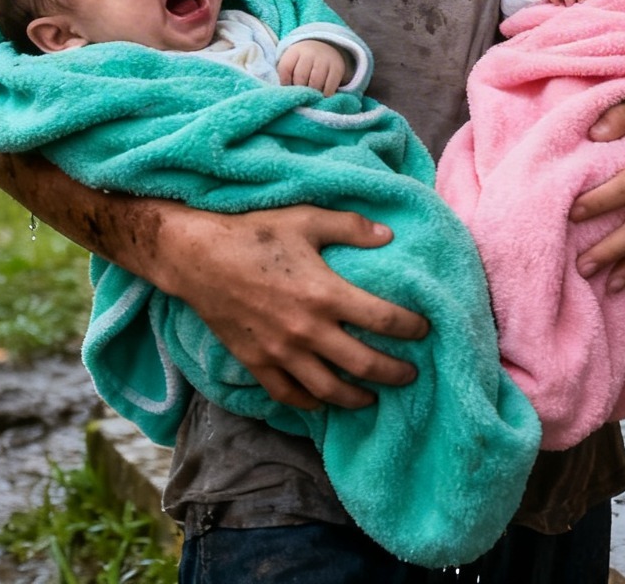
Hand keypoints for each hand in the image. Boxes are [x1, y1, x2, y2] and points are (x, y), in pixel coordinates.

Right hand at [152, 204, 428, 409]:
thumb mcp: (309, 219)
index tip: (426, 330)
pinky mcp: (255, 362)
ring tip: (373, 396)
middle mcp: (306, 330)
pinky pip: (287, 394)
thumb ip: (352, 228)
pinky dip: (309, 404)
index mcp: (325, 294)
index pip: (382, 320)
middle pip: (362, 364)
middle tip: (411, 376)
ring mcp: (280, 352)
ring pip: (327, 390)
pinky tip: (323, 404)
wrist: (199, 257)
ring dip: (355, 398)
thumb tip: (390, 235)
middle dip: (393, 373)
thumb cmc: (257, 233)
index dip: (410, 328)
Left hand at [277, 38, 350, 93]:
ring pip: (315, 81)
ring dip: (312, 93)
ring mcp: (325, 60)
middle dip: (299, 90)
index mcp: (295, 51)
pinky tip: (322, 96)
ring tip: (311, 98)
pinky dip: (325, 94)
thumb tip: (285, 95)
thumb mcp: (293, 62)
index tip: (287, 89)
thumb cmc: (304, 61)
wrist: (327, 46)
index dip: (285, 82)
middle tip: (300, 97)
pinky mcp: (337, 68)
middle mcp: (310, 53)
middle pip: (300, 76)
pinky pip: (330, 85)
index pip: (285, 68)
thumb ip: (287, 76)